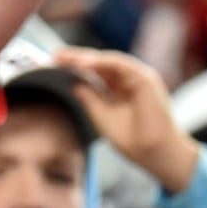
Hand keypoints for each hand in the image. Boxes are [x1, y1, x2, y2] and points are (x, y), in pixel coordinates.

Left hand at [52, 46, 199, 191]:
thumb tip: (72, 82)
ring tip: (64, 57)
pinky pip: (120, 64)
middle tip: (55, 55)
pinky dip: (101, 62)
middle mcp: (129, 80)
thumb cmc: (130, 139)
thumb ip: (88, 97)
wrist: (153, 152)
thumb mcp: (100, 114)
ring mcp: (138, 78)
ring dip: (86, 57)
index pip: (95, 72)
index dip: (75, 67)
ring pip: (108, 60)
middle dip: (77, 58)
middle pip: (99, 63)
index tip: (53, 63)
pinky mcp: (145, 78)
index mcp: (119, 89)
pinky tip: (83, 64)